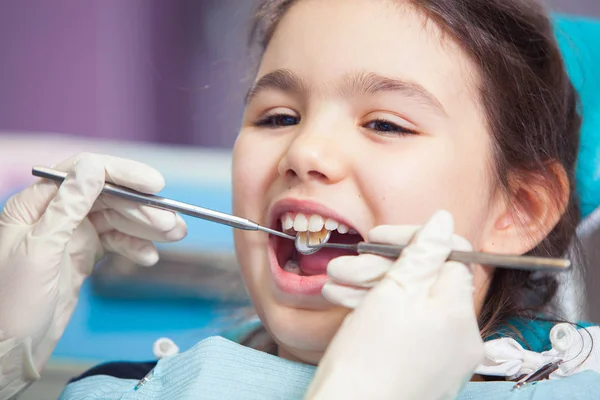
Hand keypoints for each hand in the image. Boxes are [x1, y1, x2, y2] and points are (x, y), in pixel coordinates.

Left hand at [0, 153, 185, 395]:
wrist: (10, 349)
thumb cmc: (12, 304)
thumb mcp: (41, 250)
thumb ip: (68, 207)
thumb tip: (94, 168)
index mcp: (36, 204)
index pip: (85, 172)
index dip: (123, 174)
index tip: (155, 186)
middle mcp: (54, 213)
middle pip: (107, 197)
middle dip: (142, 208)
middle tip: (173, 224)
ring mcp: (69, 234)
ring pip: (116, 219)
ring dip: (146, 227)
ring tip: (175, 235)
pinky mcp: (82, 254)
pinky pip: (115, 241)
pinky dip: (134, 246)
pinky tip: (149, 257)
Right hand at [305, 211, 483, 399]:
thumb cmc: (368, 360)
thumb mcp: (394, 291)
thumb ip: (423, 252)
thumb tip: (444, 220)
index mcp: (459, 312)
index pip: (448, 254)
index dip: (411, 239)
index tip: (377, 238)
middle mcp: (460, 336)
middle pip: (425, 281)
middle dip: (380, 267)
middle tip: (344, 266)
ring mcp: (443, 356)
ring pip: (410, 304)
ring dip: (372, 288)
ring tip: (335, 286)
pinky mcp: (424, 369)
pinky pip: (407, 329)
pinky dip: (379, 314)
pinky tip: (347, 304)